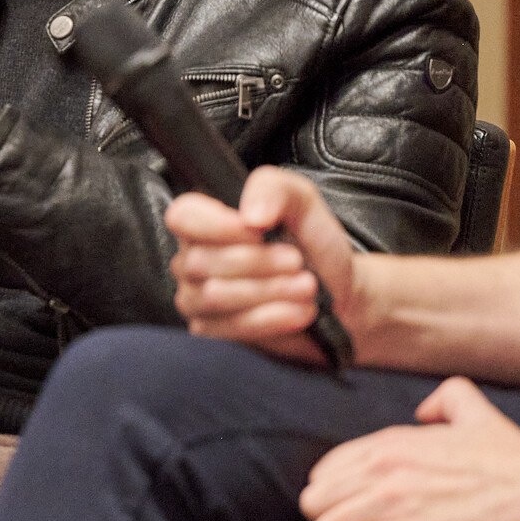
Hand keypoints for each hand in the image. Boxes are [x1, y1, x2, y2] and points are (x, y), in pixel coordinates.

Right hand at [166, 166, 370, 362]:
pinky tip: (298, 311)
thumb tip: (251, 214)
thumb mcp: (303, 202)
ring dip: (269, 290)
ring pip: (214, 295)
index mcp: (206, 220)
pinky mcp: (212, 330)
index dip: (216, 225)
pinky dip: (271, 318)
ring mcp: (196, 297)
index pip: (182, 216)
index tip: (257, 232)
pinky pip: (230, 327)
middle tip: (296, 261)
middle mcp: (191, 257)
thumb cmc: (313, 246)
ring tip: (305, 286)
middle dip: (258, 262)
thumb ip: (274, 190)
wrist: (337, 295)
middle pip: (200, 260)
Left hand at [301, 378, 519, 520]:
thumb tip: (425, 409)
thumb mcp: (474, 408)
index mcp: (388, 442)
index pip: (323, 473)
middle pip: (314, 504)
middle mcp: (381, 468)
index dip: (338, 497)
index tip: (365, 509)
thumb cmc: (513, 456)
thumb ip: (445, 398)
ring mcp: (393, 500)